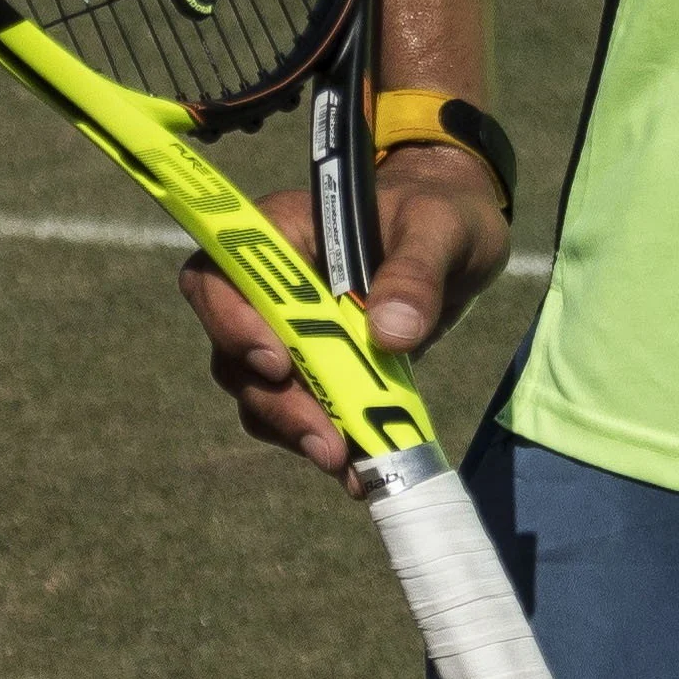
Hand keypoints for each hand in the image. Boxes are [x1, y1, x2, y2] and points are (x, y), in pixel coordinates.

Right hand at [179, 140, 514, 485]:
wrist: (461, 241)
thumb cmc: (441, 211)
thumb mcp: (441, 228)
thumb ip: (416, 271)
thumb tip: (388, 333)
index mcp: (282, 233)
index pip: (217, 274)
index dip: (229, 322)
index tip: (278, 362)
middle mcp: (271, 287)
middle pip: (236, 352)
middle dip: (277, 402)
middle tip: (327, 441)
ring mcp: (291, 332)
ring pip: (260, 393)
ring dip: (296, 431)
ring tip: (351, 464)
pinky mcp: (319, 370)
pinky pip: (299, 413)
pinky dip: (325, 441)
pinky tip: (362, 467)